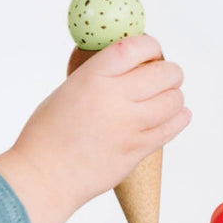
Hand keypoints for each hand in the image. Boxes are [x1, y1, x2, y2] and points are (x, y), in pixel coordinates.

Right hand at [0, 35, 189, 222]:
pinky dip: (179, 117)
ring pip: (174, 100)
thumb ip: (98, 77)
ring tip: (167, 98)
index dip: (151, 45)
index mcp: (92, 78)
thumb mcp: (68, 91)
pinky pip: (172, 127)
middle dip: (169, 72)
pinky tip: (176, 115)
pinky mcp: (138, 149)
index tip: (152, 50)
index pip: (136, 47)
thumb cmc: (47, 134)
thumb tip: (128, 66)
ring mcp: (129, 126)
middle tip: (164, 76)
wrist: (43, 176)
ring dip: (174, 96)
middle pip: (165, 73)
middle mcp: (114, 98)